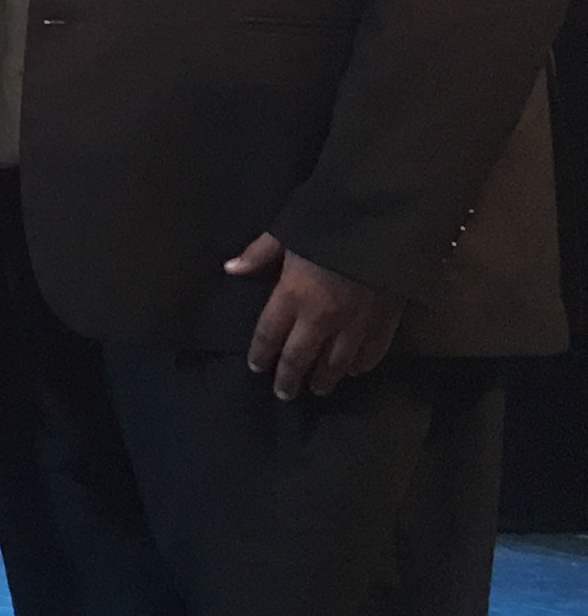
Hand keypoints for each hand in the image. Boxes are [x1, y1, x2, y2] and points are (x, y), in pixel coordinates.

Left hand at [226, 232, 402, 400]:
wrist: (385, 222)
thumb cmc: (331, 223)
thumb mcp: (289, 232)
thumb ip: (260, 254)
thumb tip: (230, 269)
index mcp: (292, 296)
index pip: (269, 335)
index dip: (261, 354)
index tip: (257, 368)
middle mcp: (320, 318)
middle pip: (300, 357)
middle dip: (289, 378)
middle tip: (284, 393)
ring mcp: (354, 324)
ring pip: (336, 363)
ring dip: (325, 379)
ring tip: (318, 389)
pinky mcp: (385, 322)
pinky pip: (372, 353)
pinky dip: (362, 365)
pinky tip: (355, 371)